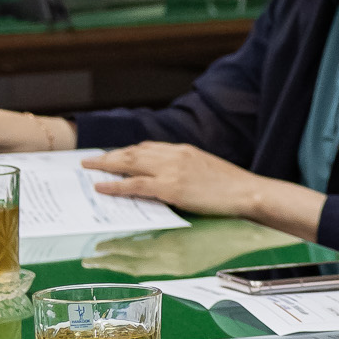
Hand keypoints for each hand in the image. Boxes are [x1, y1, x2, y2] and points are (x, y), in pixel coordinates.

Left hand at [82, 143, 260, 216]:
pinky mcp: (170, 187)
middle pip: (133, 152)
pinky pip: (134, 185)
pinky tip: (102, 187)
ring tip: (89, 169)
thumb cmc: (233, 187)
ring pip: (129, 163)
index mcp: (183, 150)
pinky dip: (115, 185)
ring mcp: (171, 170)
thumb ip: (185, 170)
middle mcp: (174, 155)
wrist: (248, 192)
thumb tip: (169, 180)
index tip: (114, 155)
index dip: (127, 152)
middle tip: (90, 160)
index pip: (148, 147)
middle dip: (109, 155)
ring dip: (106, 165)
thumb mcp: (206, 170)